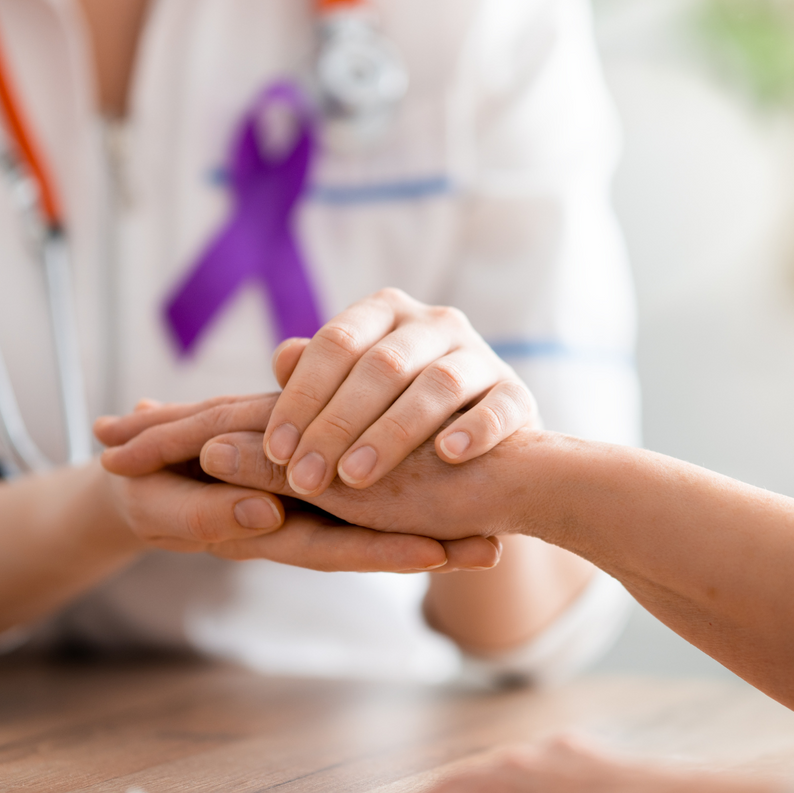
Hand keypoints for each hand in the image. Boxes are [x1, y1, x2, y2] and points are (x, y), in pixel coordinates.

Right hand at [94, 397, 501, 572]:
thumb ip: (210, 513)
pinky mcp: (309, 469)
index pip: (337, 547)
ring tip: (496, 528)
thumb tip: (265, 513)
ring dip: (433, 523)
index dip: (385, 551)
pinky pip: (364, 483)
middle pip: (374, 536)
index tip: (438, 558)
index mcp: (272, 529)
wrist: (138, 481)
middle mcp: (301, 517)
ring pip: (378, 513)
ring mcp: (309, 495)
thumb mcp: (167, 508)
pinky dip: (407, 488)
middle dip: (433, 546)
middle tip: (495, 550)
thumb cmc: (147, 500)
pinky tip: (454, 480)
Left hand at [262, 288, 537, 496]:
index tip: (276, 451)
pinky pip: (499, 406)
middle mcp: (434, 323)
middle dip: (337, 425)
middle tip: (307, 478)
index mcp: (384, 313)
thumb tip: (282, 357)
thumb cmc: (395, 418)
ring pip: (438, 385)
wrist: (483, 453)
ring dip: (393, 433)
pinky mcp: (517, 393)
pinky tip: (448, 456)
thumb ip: (316, 380)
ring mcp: (481, 355)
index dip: (302, 397)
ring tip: (356, 479)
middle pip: (382, 366)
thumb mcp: (350, 396)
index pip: (336, 343)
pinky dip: (475, 429)